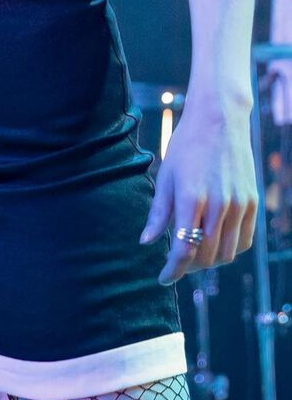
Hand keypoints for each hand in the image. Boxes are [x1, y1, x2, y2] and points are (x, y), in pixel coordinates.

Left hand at [139, 101, 257, 284]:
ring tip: (194, 255)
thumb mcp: (166, 176)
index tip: (162, 278)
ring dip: (209, 262)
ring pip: (226, 254)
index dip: (172, 269)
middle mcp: (219, 205)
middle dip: (189, 267)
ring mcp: (239, 205)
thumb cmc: (186, 147)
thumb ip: (159, 212)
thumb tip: (146, 242)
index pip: (183, 249)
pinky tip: (215, 244)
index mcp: (192, 198)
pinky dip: (229, 250)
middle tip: (176, 265)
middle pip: (206, 256)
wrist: (219, 121)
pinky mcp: (252, 203)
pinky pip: (244, 241)